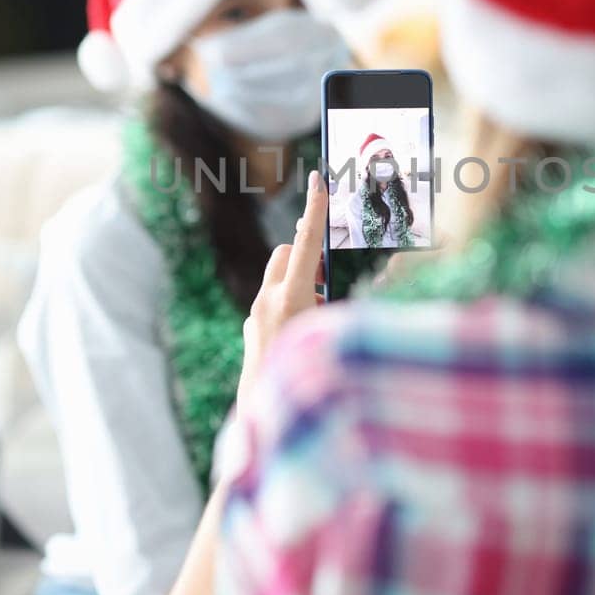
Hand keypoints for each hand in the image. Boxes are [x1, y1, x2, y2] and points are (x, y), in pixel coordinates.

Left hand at [237, 170, 326, 403]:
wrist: (265, 416)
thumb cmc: (311, 377)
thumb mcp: (337, 336)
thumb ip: (343, 306)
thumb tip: (344, 289)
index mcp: (294, 299)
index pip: (309, 242)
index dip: (316, 209)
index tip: (319, 178)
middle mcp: (268, 301)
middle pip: (288, 252)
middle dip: (308, 256)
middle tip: (328, 282)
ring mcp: (256, 315)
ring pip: (279, 276)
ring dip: (299, 281)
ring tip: (317, 315)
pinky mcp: (250, 328)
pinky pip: (271, 300)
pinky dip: (289, 303)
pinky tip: (300, 334)